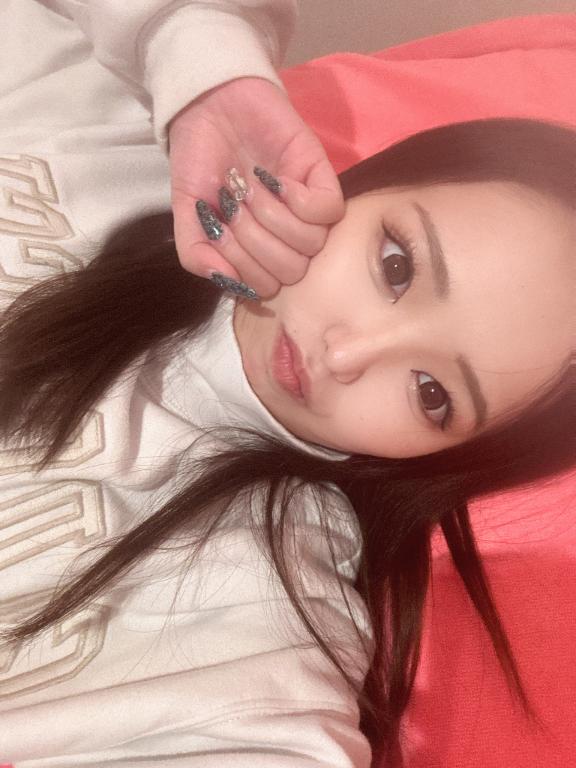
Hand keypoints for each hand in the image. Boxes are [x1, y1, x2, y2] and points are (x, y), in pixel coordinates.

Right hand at [168, 77, 344, 298]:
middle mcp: (287, 236)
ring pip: (310, 244)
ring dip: (274, 219)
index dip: (243, 267)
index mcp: (259, 252)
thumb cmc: (200, 162)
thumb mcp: (187, 215)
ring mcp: (308, 209)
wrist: (211, 106)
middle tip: (235, 208)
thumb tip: (227, 281)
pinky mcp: (322, 178)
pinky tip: (277, 181)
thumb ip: (196, 254)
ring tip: (250, 189)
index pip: (266, 287)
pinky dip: (299, 200)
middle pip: (291, 271)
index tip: (220, 231)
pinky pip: (327, 211)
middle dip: (256, 244)